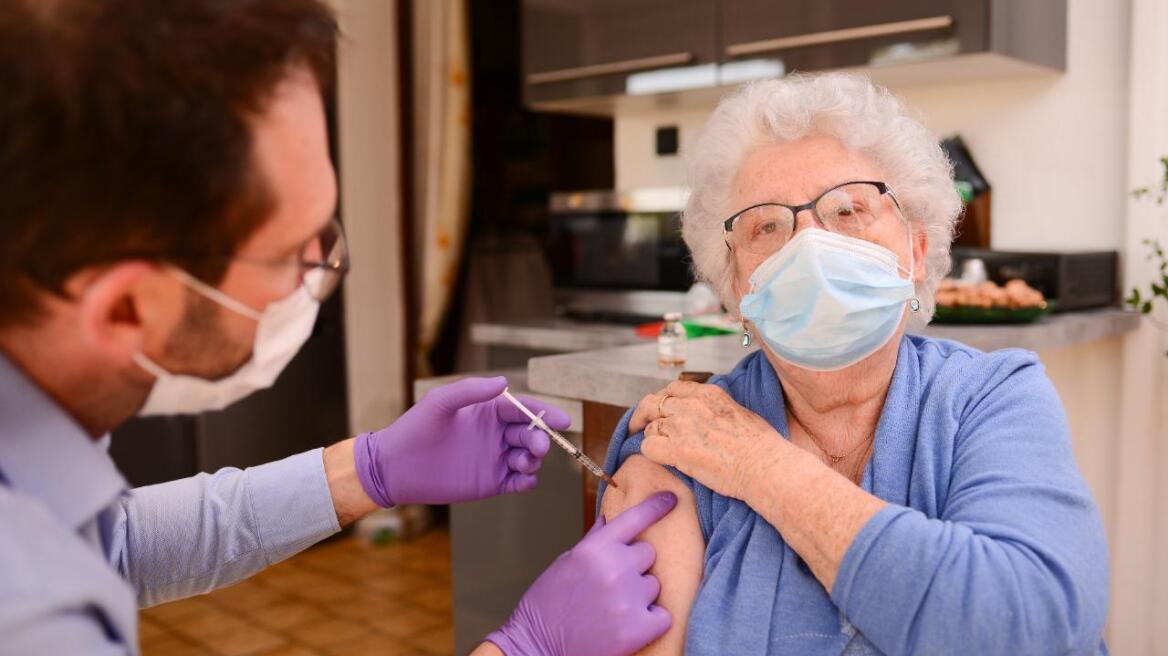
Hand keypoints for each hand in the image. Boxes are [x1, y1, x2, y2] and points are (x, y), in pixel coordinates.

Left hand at [353, 376, 569, 505]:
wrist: (395, 467)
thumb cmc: (414, 429)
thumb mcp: (439, 403)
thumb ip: (470, 390)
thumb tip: (504, 381)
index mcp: (487, 412)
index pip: (524, 409)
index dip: (545, 412)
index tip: (563, 420)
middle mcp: (495, 434)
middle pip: (530, 433)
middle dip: (540, 438)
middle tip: (536, 446)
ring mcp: (494, 459)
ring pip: (528, 458)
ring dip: (534, 460)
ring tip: (523, 463)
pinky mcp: (491, 483)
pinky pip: (518, 482)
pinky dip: (528, 482)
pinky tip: (523, 481)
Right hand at [486, 492, 676, 655]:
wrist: (537, 648)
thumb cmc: (546, 606)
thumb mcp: (564, 564)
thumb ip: (592, 542)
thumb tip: (609, 520)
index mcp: (594, 549)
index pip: (634, 519)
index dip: (656, 507)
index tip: (672, 499)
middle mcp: (614, 569)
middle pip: (648, 553)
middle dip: (635, 566)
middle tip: (612, 584)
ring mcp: (628, 599)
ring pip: (654, 584)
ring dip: (641, 594)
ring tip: (613, 608)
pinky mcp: (639, 629)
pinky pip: (664, 615)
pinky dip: (651, 621)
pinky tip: (627, 625)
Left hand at [629, 381, 777, 499]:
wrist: (765, 466)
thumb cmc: (761, 446)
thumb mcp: (738, 411)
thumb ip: (716, 408)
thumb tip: (709, 415)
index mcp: (708, 393)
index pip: (673, 388)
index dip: (664, 400)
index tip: (662, 411)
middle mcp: (691, 406)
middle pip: (652, 403)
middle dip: (643, 414)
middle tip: (640, 426)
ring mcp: (682, 427)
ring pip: (650, 427)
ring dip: (652, 437)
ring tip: (660, 449)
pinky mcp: (677, 450)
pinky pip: (647, 447)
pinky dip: (650, 452)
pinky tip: (660, 458)